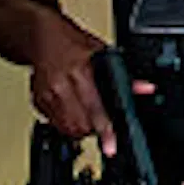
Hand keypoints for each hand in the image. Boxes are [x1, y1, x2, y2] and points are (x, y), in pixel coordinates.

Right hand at [24, 25, 120, 151]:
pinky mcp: (37, 101)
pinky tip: (69, 105)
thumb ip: (124, 76)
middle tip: (99, 117)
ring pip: (67, 129)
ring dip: (79, 128)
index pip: (95, 108)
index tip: (110, 147)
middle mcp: (60, 85)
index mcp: (79, 72)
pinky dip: (65, 120)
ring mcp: (47, 95)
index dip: (105, 130)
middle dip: (93, 128)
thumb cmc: (72, 43)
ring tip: (85, 112)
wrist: (40, 37)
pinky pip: (54, 123)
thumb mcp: (103, 53)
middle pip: (80, 125)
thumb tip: (145, 89)